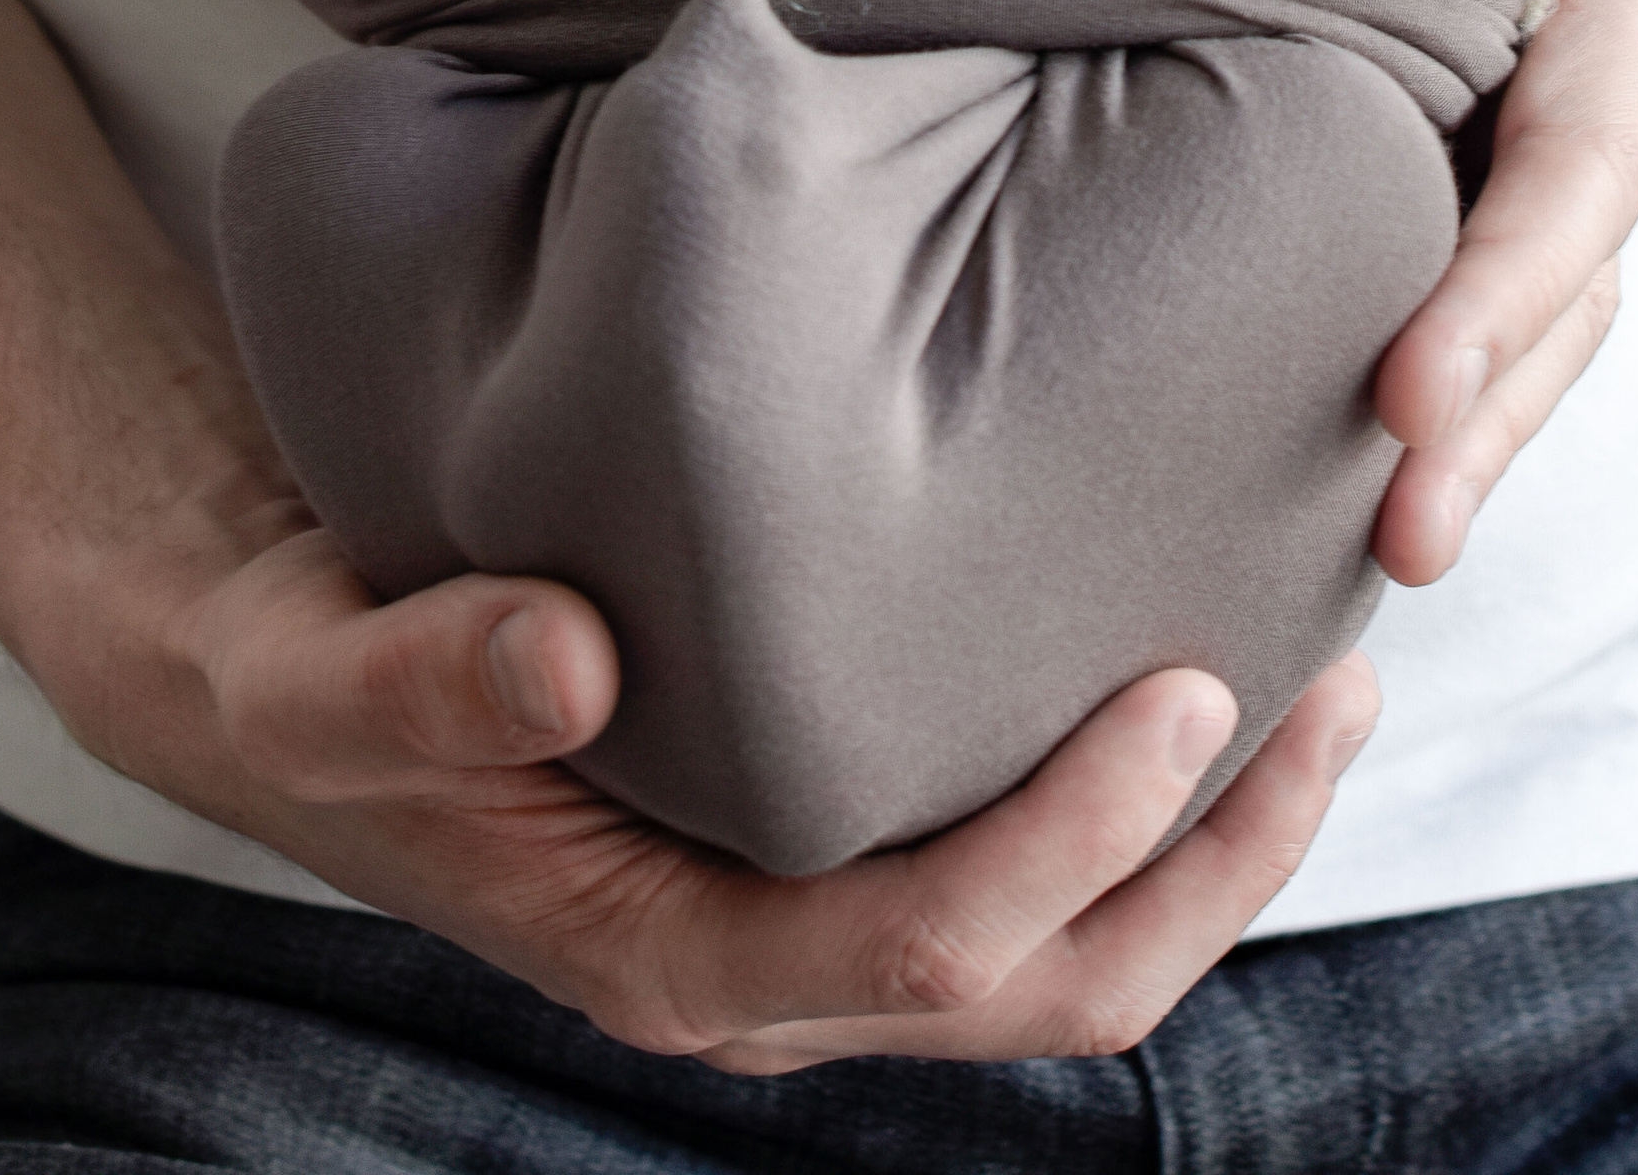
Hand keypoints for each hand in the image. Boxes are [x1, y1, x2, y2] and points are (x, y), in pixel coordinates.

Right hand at [81, 506, 1378, 1071]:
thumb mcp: (333, 673)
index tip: (1184, 687)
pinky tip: (1204, 669)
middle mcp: (773, 977)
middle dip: (1213, 869)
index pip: (924, 952)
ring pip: (1073, 960)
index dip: (1072, 838)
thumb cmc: (329, 675)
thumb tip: (570, 649)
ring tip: (1333, 681)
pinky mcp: (840, 855)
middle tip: (1328, 688)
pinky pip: (1031, 877)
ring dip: (1217, 851)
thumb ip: (433, 673)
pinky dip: (1147, 806)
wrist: (304, 684)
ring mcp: (819, 930)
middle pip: (1053, 988)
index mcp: (675, 960)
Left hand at [1230, 0, 1637, 587]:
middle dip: (1509, 272)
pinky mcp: (1579, 130)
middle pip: (1603, 141)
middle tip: (1404, 391)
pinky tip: (1392, 508)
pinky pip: (1558, 285)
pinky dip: (1499, 398)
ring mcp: (1628, 75)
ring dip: (1505, 395)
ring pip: (1588, 261)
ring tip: (1405, 529)